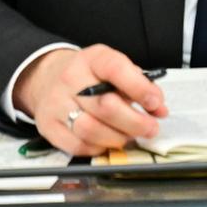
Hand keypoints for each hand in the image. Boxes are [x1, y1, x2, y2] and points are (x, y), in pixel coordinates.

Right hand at [13, 45, 167, 157]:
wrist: (49, 78)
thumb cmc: (91, 75)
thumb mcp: (116, 68)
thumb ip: (141, 85)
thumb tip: (159, 109)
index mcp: (93, 59)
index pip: (116, 70)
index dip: (140, 89)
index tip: (155, 103)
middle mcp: (70, 79)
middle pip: (105, 106)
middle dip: (135, 122)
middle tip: (150, 128)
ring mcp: (55, 103)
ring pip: (90, 130)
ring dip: (118, 138)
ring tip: (131, 136)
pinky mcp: (48, 126)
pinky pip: (77, 146)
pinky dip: (99, 148)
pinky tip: (109, 141)